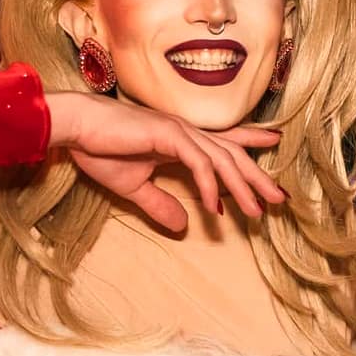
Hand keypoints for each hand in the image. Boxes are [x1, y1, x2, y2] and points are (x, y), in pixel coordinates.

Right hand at [45, 91, 285, 231]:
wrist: (75, 129)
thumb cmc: (100, 150)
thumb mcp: (134, 187)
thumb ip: (160, 204)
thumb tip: (183, 226)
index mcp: (181, 139)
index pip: (224, 143)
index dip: (251, 145)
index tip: (275, 148)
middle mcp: (186, 132)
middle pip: (233, 154)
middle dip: (258, 177)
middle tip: (280, 199)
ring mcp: (179, 131)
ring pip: (222, 160)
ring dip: (241, 188)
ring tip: (256, 212)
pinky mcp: (167, 135)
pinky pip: (198, 162)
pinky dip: (209, 185)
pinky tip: (215, 207)